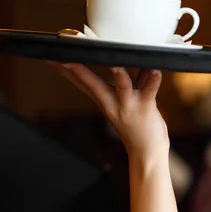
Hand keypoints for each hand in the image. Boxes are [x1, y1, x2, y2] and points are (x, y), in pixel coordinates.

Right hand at [48, 62, 169, 160]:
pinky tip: (156, 70)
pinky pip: (150, 90)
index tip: (53, 59)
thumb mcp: (125, 102)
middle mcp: (113, 103)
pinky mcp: (146, 106)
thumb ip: (127, 82)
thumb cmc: (137, 126)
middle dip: (79, 72)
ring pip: (122, 86)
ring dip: (118, 74)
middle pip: (93, 85)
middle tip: (66, 59)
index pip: (83, 84)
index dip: (67, 72)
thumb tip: (127, 63)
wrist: (147, 152)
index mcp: (105, 100)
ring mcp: (129, 105)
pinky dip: (154, 79)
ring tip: (113, 64)